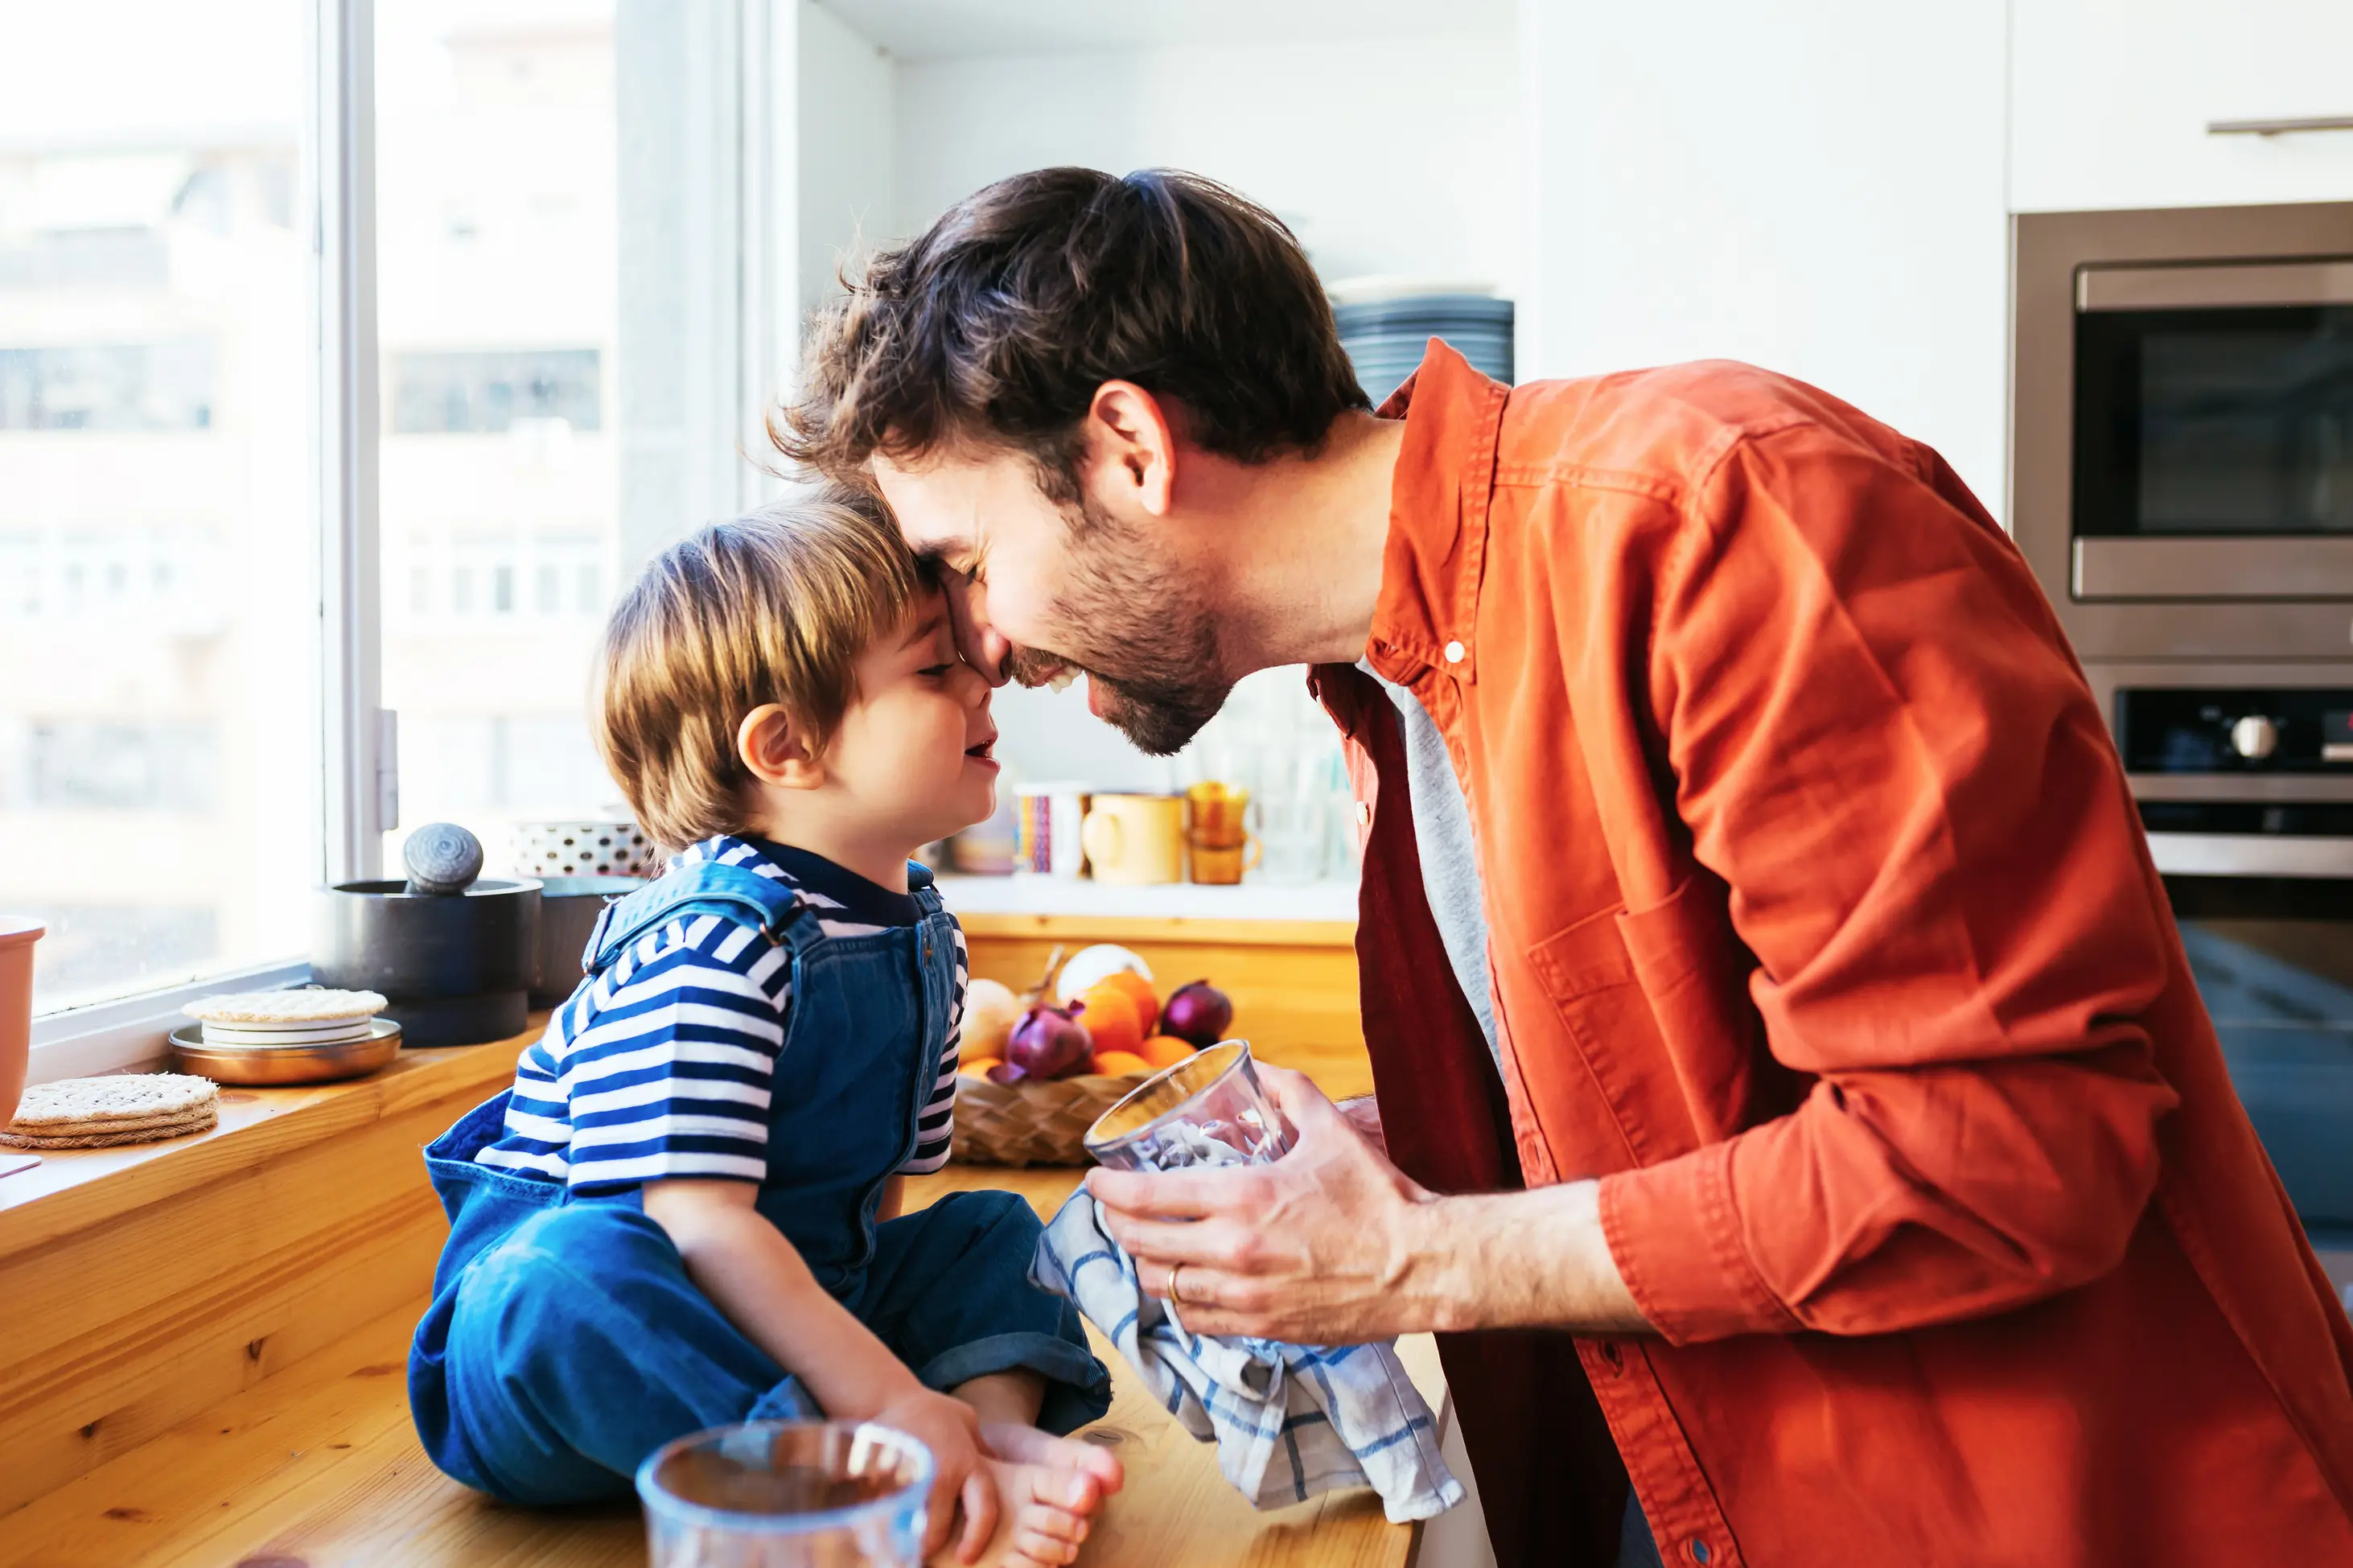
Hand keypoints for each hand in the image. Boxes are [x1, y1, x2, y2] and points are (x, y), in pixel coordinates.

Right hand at [874, 1385, 995, 1562]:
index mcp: (967, 1462)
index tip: (967, 1557)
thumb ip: (984, 1450)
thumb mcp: (967, 1422)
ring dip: (907, 1537)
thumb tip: (1002, 1469)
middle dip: (931, 1545)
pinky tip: (882, 1528)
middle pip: (938, 1527)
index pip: (984, 1509)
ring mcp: (910, 1476)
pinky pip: (885, 1512)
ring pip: (910, 1524)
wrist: (888, 1396)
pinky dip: (885, 1524)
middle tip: (926, 1554)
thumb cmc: (932, 1411)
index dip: (977, 1538)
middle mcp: (941, 1472)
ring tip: (904, 1544)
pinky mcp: (883, 1477)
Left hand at [1083, 1066, 1449, 1342]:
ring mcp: (1244, 1296)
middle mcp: (1232, 1250)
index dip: (1108, 1190)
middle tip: (1114, 1211)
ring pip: (1163, 1287)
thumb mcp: (1330, 1129)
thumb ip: (1288, 1091)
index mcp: (1242, 1197)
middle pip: (1142, 1245)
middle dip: (1117, 1226)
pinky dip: (1179, 1302)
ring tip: (1145, 1248)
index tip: (1094, 1181)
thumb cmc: (1379, 1199)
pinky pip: (1197, 1321)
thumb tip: (1260, 1067)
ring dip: (1144, 1266)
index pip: (1147, 1197)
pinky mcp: (1263, 1327)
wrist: (1421, 1267)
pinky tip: (1182, 1286)